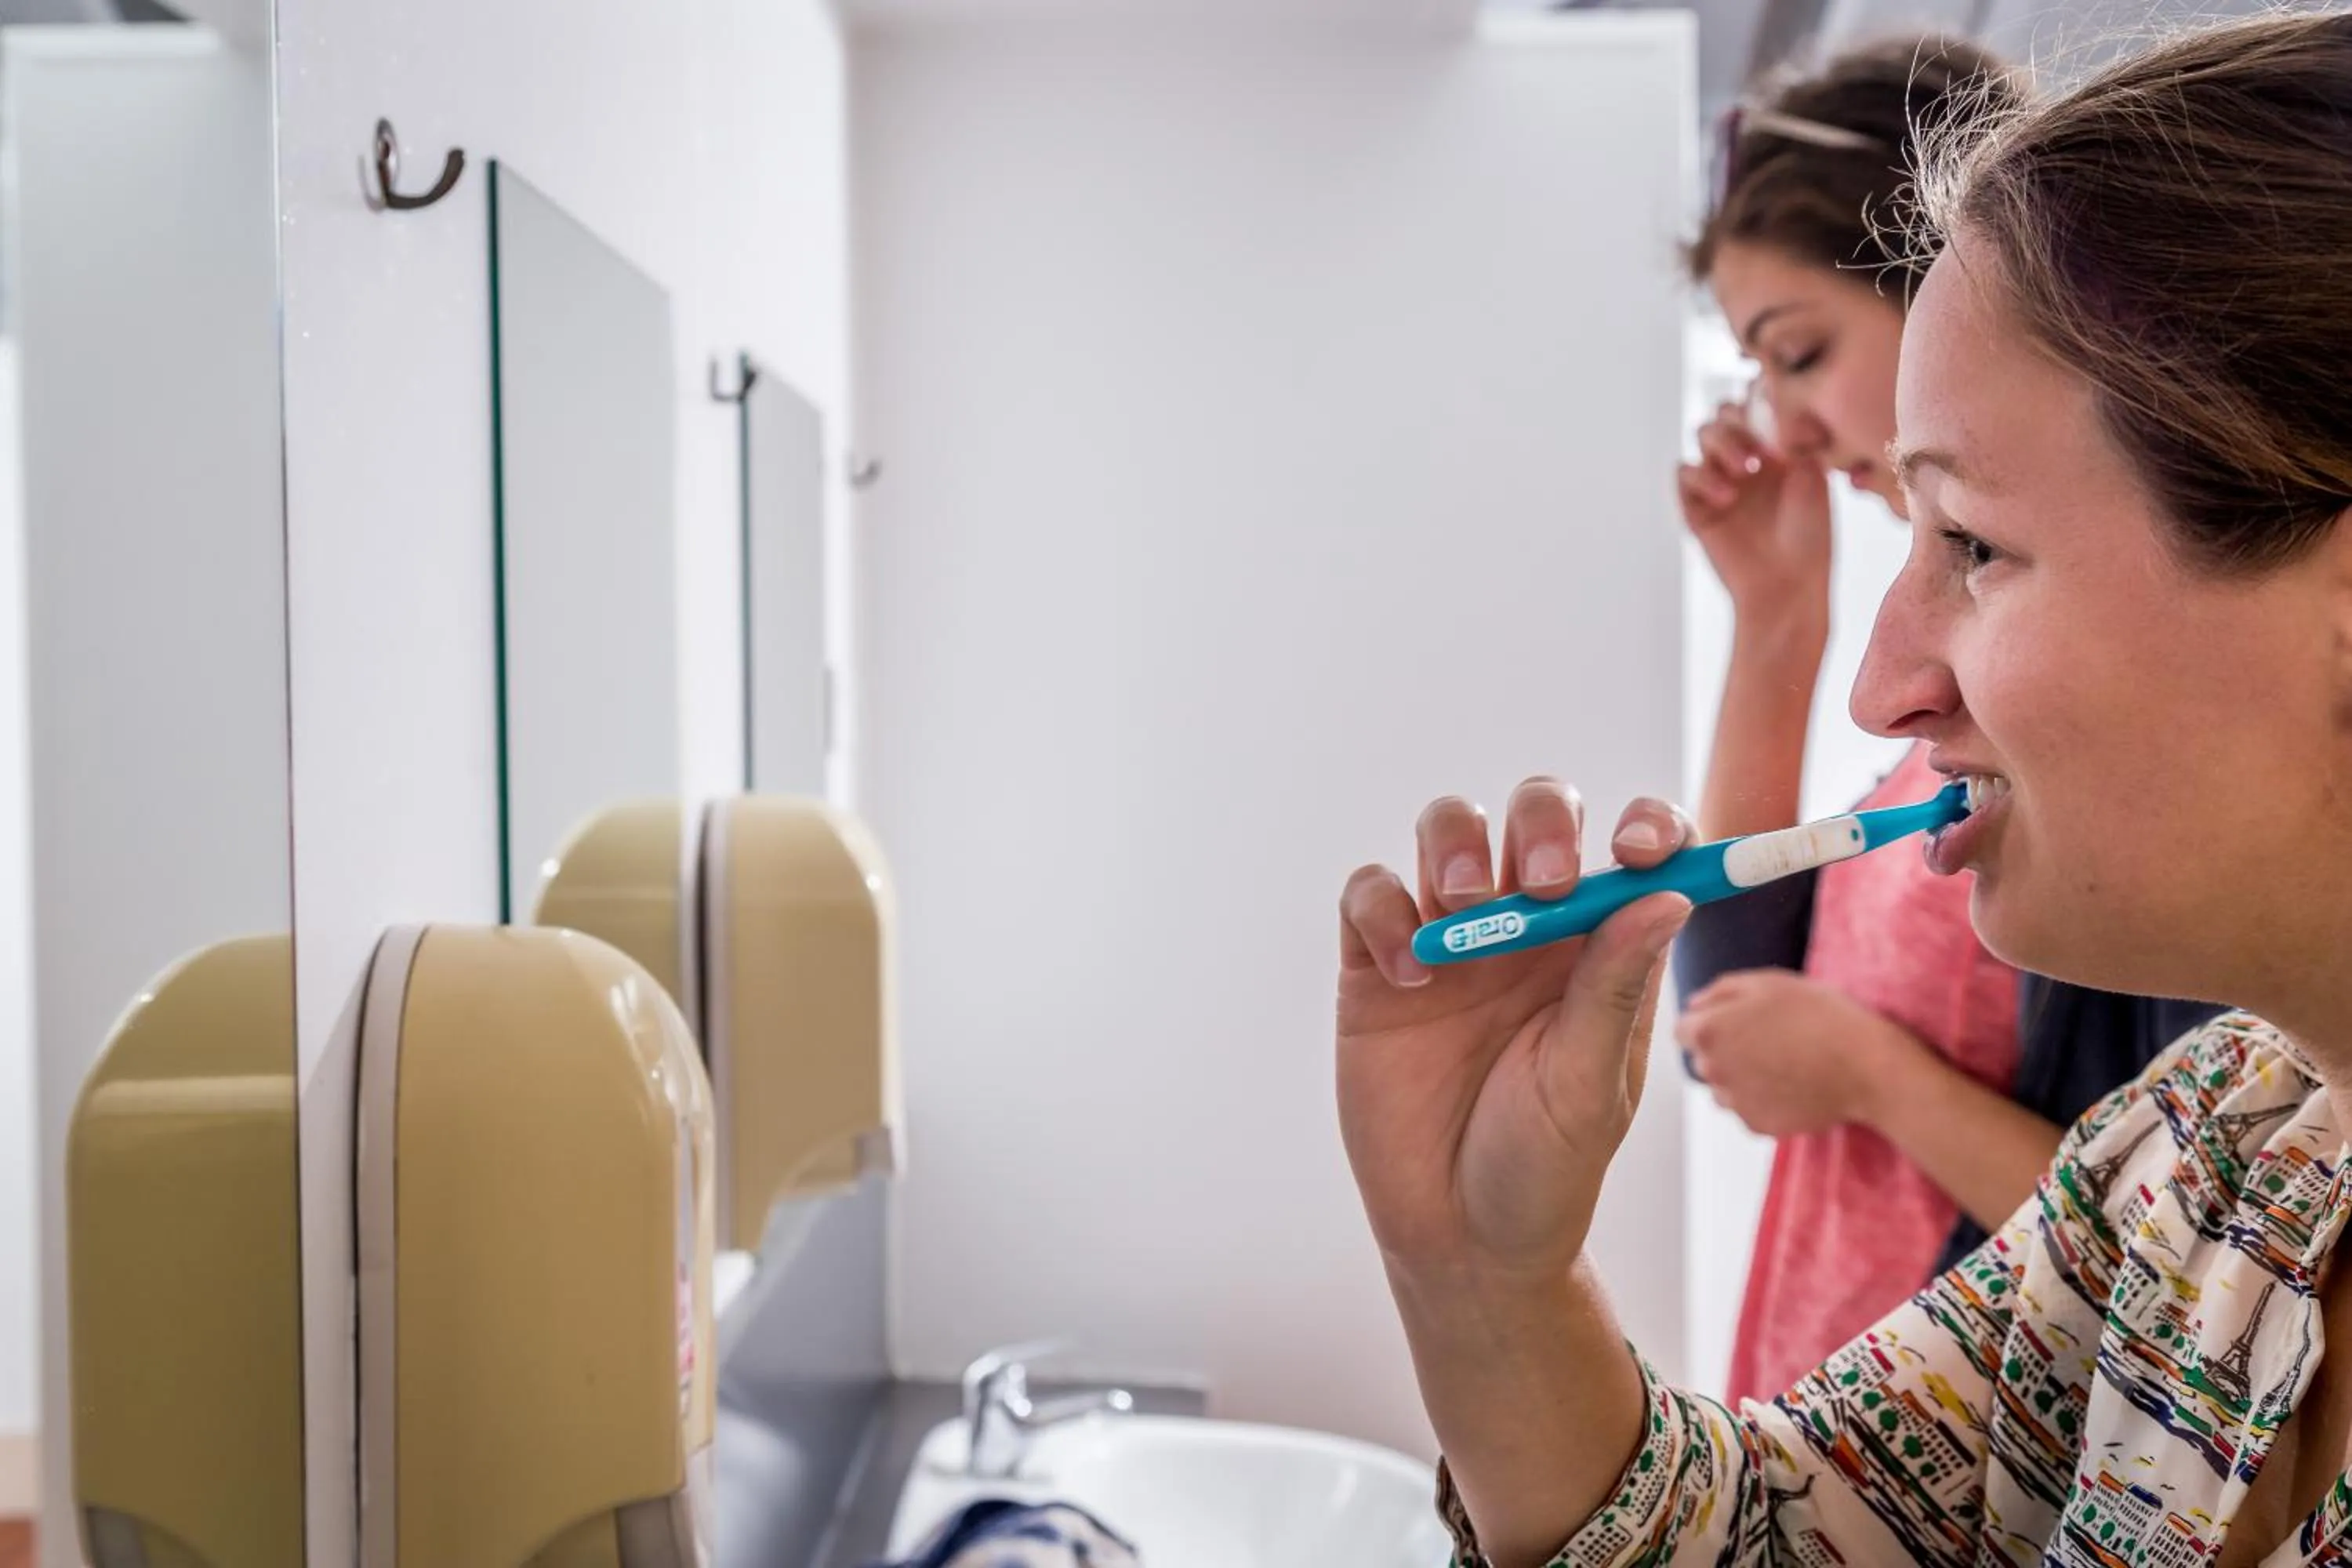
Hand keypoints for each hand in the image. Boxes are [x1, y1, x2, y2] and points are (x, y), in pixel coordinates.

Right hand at [1336, 782, 1695, 1287]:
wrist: (1458, 1237)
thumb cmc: (1544, 1167)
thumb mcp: (1589, 1085)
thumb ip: (1615, 989)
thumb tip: (1668, 896)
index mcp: (1601, 950)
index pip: (1634, 855)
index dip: (1648, 828)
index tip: (1646, 849)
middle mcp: (1528, 928)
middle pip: (1536, 815)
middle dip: (1542, 823)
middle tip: (1544, 880)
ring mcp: (1449, 941)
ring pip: (1448, 830)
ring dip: (1456, 844)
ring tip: (1462, 909)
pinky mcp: (1376, 965)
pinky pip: (1371, 895)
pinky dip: (1384, 912)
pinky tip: (1405, 977)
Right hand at [1676, 403, 1833, 631]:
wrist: (1788, 586)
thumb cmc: (1810, 537)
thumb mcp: (1814, 476)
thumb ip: (1795, 434)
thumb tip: (1778, 397)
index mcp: (1777, 448)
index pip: (1757, 402)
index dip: (1761, 399)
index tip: (1779, 420)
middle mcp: (1747, 459)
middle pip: (1725, 410)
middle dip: (1741, 420)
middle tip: (1761, 450)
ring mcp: (1720, 480)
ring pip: (1703, 433)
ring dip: (1722, 443)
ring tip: (1744, 471)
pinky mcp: (1696, 506)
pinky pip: (1684, 473)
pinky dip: (1702, 477)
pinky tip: (1726, 497)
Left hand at [1676, 970, 1919, 1138]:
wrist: (1865, 1066)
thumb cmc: (1819, 1016)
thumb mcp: (1769, 982)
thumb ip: (1720, 991)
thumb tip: (1693, 1004)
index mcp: (1708, 1032)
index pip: (1683, 1029)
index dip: (1710, 1021)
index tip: (1739, 1020)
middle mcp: (1712, 1071)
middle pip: (1703, 1059)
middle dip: (1725, 1049)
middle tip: (1768, 1039)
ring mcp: (1735, 1102)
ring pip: (1724, 1087)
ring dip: (1742, 1076)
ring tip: (1784, 1063)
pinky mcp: (1758, 1125)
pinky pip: (1749, 1109)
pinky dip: (1764, 1099)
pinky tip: (1794, 1084)